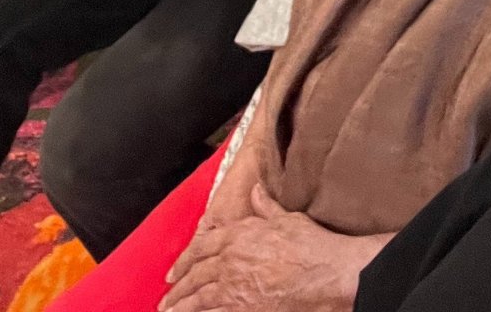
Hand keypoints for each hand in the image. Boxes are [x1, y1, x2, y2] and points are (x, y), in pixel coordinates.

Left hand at [160, 184, 388, 311]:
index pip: (201, 247)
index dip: (184, 259)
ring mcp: (234, 288)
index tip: (174, 271)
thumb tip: (256, 190)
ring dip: (182, 306)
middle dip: (178, 288)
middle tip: (166, 298)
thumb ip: (265, 206)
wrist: (324, 273)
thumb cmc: (308, 243)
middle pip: (196, 275)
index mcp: (237, 236)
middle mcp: (230, 261)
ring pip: (199, 299)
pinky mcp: (244, 309)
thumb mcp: (285, 217)